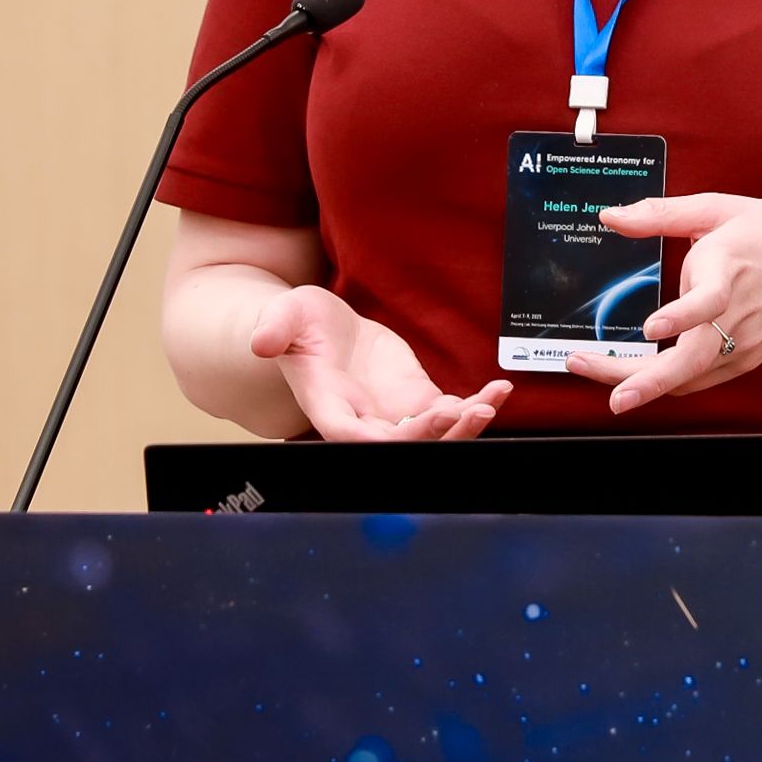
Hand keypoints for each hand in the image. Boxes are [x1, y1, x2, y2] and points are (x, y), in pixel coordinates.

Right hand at [249, 285, 509, 440]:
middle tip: (468, 412)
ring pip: (434, 437)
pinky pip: (451, 412)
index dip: (388, 439)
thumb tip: (260, 342)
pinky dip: (477, 405)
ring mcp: (394, 415)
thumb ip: (274, 328)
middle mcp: (364, 423)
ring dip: (463, 427)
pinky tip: (501, 389)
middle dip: (437, 436)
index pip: (355, 438)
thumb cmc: (298, 324)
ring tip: (490, 401)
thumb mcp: (284, 315)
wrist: (322, 327)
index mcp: (328, 410)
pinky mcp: (417, 400)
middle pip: (403, 447)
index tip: (419, 421)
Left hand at [563, 192, 761, 414]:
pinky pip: (697, 379)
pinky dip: (664, 382)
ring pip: (687, 377)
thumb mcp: (723, 209)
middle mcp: (735, 315)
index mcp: (730, 269)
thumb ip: (662, 213)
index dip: (680, 315)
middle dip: (646, 382)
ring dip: (644, 386)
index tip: (651, 326)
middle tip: (611, 395)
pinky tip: (633, 377)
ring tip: (605, 385)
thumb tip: (611, 216)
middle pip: (691, 361)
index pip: (709, 300)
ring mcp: (742, 345)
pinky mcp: (744, 361)